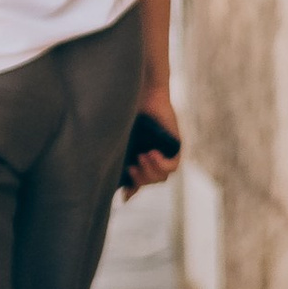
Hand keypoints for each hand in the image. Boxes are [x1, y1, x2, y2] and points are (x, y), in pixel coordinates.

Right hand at [123, 79, 182, 194]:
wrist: (142, 93)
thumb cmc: (128, 111)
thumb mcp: (122, 139)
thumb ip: (119, 157)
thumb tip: (112, 178)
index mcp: (138, 157)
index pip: (138, 182)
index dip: (132, 189)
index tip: (124, 195)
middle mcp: (152, 157)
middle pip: (150, 181)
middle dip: (141, 178)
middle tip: (132, 168)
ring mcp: (165, 153)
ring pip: (162, 177)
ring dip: (151, 172)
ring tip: (141, 157)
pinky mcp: (176, 147)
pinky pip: (173, 166)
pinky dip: (161, 164)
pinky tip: (151, 154)